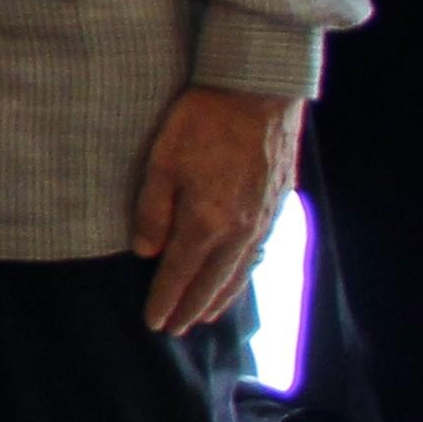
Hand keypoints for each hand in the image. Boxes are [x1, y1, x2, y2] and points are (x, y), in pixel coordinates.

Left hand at [132, 85, 302, 332]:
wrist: (258, 93)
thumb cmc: (202, 122)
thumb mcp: (161, 162)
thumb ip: (152, 211)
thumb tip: (146, 253)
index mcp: (208, 222)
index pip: (181, 274)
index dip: (166, 300)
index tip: (154, 322)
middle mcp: (240, 230)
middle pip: (213, 282)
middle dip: (193, 307)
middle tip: (177, 329)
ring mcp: (263, 220)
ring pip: (240, 271)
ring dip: (222, 297)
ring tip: (207, 315)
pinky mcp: (276, 205)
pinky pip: (258, 253)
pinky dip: (244, 274)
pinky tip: (238, 277)